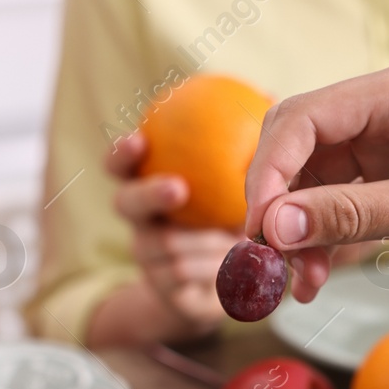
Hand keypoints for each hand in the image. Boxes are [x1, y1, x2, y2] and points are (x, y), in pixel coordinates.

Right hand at [105, 133, 236, 332]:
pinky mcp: (170, 296)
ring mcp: (150, 261)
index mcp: (150, 188)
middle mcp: (142, 222)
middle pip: (126, 204)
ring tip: (239, 239)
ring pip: (170, 244)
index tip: (138, 141)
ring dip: (210, 241)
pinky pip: (190, 279)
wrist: (241, 289)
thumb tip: (268, 92)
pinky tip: (239, 269)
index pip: (120, 165)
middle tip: (179, 188)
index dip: (122, 154)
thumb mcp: (245, 185)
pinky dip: (220, 271)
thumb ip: (248, 146)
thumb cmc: (237, 222)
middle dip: (150, 193)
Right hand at [242, 59, 388, 301]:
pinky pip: (344, 201)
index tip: (257, 232)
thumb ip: (349, 215)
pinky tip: (317, 276)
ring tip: (298, 284)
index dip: (269, 176)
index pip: (301, 120)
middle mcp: (388, 107)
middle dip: (278, 205)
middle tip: (265, 260)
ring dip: (301, 231)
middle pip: (300, 146)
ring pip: (317, 180)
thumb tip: (274, 228)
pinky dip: (327, 237)